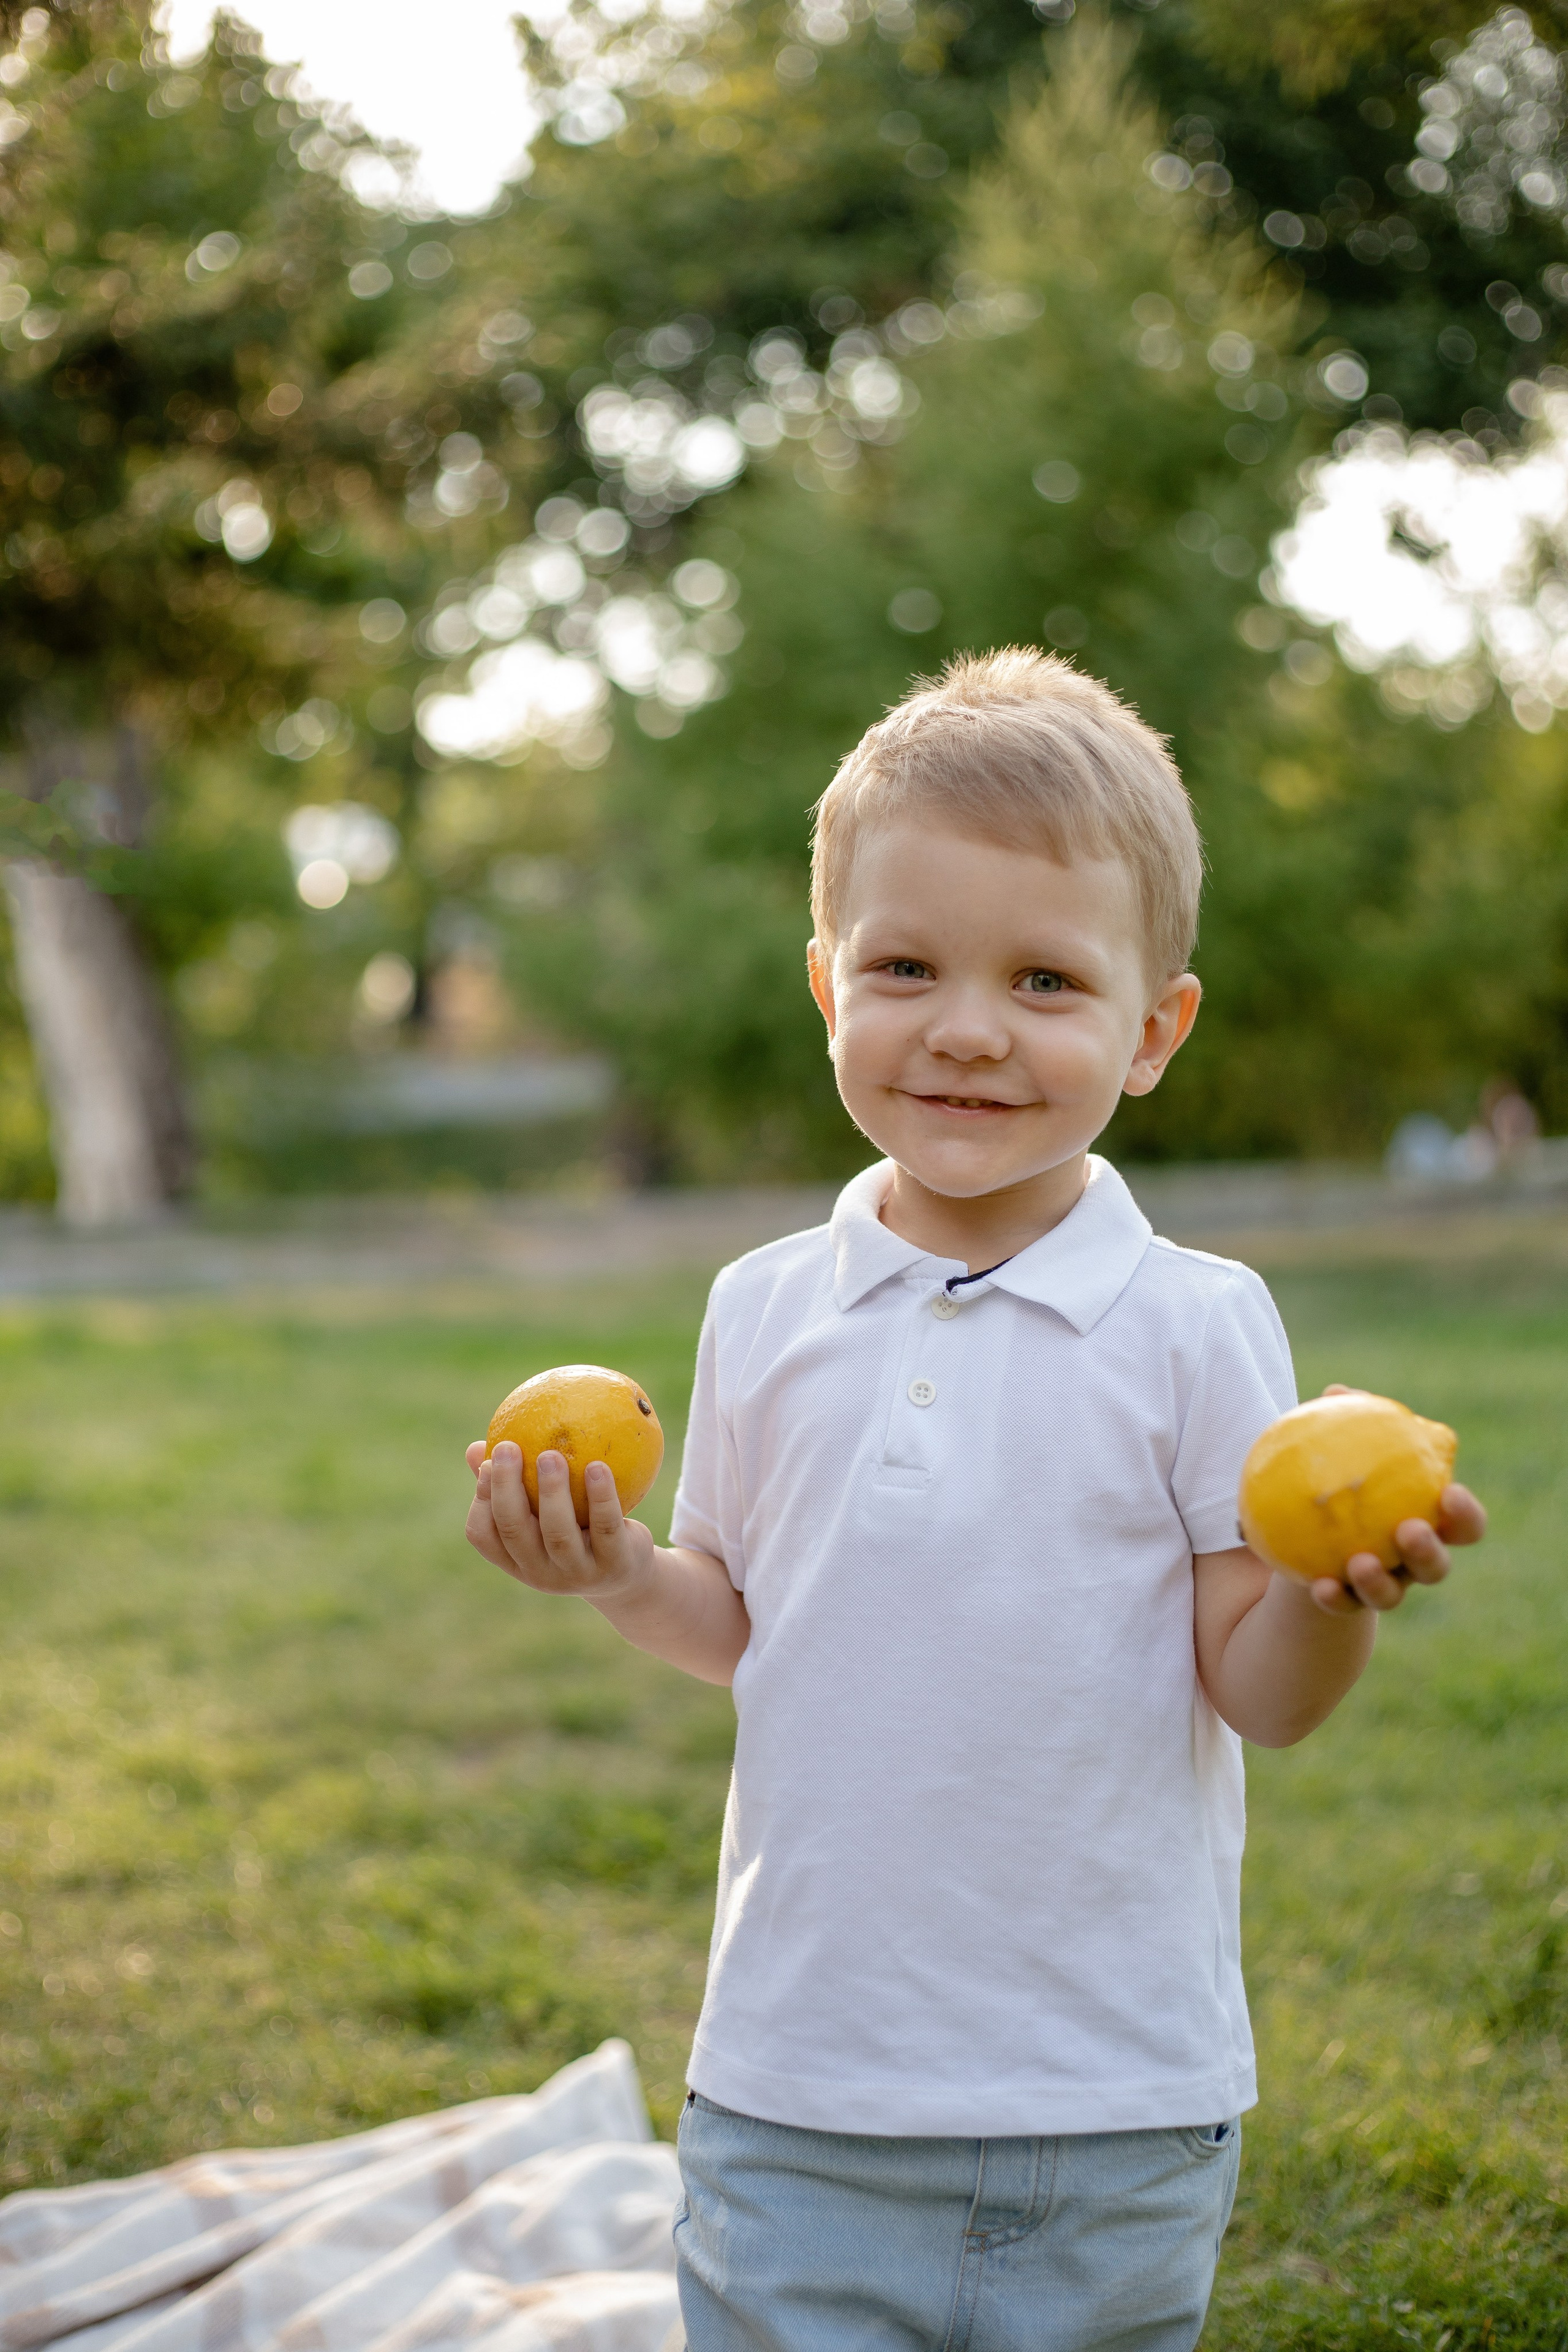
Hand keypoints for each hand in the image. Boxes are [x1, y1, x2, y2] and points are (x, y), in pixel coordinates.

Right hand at [464, 1439, 655, 1601]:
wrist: (626, 1574)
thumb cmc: (574, 1531)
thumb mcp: (541, 1513)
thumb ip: (513, 1482)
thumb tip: (474, 1446)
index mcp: (515, 1560)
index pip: (483, 1535)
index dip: (480, 1500)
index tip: (486, 1463)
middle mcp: (540, 1573)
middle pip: (515, 1532)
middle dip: (507, 1487)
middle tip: (507, 1447)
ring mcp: (577, 1573)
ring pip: (558, 1534)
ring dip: (552, 1492)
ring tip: (550, 1454)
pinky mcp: (613, 1564)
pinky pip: (605, 1527)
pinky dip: (601, 1497)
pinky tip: (598, 1466)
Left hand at [1307, 1384, 1486, 1616]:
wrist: (1306, 1536)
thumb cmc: (1338, 1479)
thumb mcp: (1339, 1450)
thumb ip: (1346, 1422)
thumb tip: (1337, 1392)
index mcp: (1427, 1521)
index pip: (1463, 1524)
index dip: (1465, 1515)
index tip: (1451, 1494)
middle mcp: (1413, 1559)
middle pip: (1437, 1566)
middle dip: (1430, 1551)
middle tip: (1409, 1530)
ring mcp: (1385, 1585)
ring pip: (1394, 1594)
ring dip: (1381, 1581)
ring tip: (1359, 1562)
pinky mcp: (1349, 1602)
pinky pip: (1345, 1605)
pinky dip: (1335, 1596)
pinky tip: (1319, 1584)